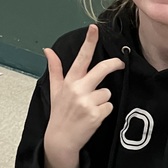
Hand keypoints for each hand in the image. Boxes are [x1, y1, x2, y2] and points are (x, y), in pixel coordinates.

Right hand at [43, 24, 124, 167]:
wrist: (60, 140)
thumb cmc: (59, 114)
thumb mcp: (55, 90)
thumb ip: (55, 69)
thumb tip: (47, 50)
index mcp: (69, 82)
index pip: (81, 58)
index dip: (88, 42)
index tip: (94, 28)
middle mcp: (78, 89)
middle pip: (102, 69)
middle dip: (114, 64)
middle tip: (120, 64)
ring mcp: (86, 102)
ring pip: (107, 92)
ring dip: (102, 99)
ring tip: (89, 108)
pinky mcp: (95, 114)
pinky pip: (109, 106)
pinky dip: (104, 111)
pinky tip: (93, 117)